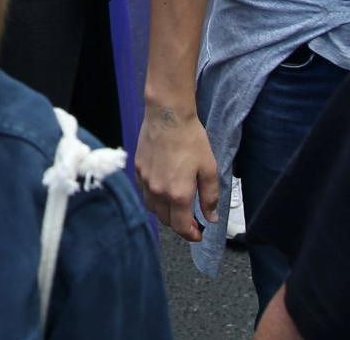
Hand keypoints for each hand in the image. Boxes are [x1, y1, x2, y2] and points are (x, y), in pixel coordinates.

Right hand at [136, 105, 220, 240]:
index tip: (198, 234)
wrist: (167, 115)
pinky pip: (144, 192)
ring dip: (165, 212)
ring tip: (176, 204)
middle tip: (191, 219)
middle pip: (166, 220)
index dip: (191, 235)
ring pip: (152, 208)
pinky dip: (154, 197)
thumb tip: (211, 217)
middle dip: (179, 224)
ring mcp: (145, 181)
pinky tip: (163, 187)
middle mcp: (158, 191)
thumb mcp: (209, 169)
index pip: (181, 227)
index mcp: (178, 194)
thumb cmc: (191, 140)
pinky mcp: (138, 169)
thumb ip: (210, 197)